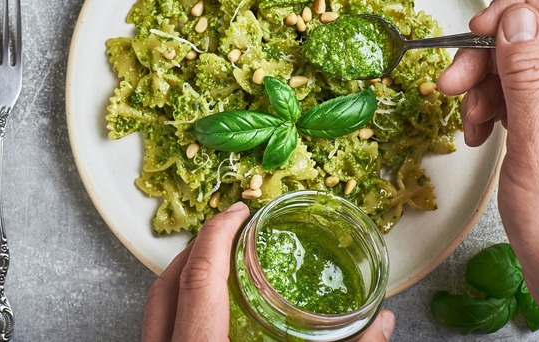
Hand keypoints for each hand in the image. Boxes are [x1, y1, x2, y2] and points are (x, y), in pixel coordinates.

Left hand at [141, 201, 394, 340]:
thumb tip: (383, 324)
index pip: (199, 277)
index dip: (217, 235)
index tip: (237, 211)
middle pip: (167, 284)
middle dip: (198, 249)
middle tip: (229, 231)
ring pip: (155, 306)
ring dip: (186, 277)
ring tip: (220, 264)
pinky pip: (159, 327)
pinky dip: (180, 308)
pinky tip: (209, 311)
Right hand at [438, 0, 538, 316]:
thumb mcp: (536, 142)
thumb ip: (530, 77)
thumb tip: (516, 21)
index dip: (515, 12)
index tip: (477, 32)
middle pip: (530, 40)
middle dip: (485, 59)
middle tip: (451, 85)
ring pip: (517, 66)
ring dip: (481, 88)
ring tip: (469, 122)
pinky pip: (514, 93)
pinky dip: (487, 106)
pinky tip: (478, 130)